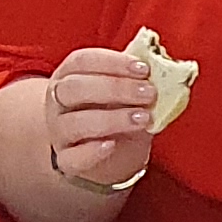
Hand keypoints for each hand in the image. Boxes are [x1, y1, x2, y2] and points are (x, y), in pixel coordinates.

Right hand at [36, 47, 156, 195]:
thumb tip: (164, 71)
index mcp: (70, 75)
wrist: (108, 154)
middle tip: (149, 93)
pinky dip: (91, 152)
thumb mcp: (124, 93)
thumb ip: (136, 80)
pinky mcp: (66, 160)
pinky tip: (111, 145)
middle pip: (75, 88)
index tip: (144, 69)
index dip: (113, 62)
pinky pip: (71, 158)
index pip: (82, 61)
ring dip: (111, 119)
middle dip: (115, 88)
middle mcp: (58, 101)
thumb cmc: (115, 112)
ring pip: (74, 123)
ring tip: (143, 119)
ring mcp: (59, 132)